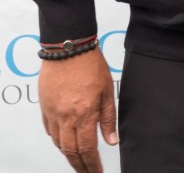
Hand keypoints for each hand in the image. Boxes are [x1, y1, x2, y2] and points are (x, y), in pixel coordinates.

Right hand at [39, 48, 117, 172]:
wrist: (68, 49)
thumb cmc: (91, 65)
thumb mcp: (107, 90)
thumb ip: (109, 117)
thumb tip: (112, 140)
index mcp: (84, 114)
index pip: (87, 149)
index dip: (92, 164)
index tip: (96, 172)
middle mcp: (66, 117)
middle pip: (71, 151)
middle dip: (80, 166)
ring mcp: (53, 113)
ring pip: (59, 143)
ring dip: (68, 155)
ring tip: (78, 161)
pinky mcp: (45, 108)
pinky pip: (50, 130)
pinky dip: (58, 140)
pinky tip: (64, 141)